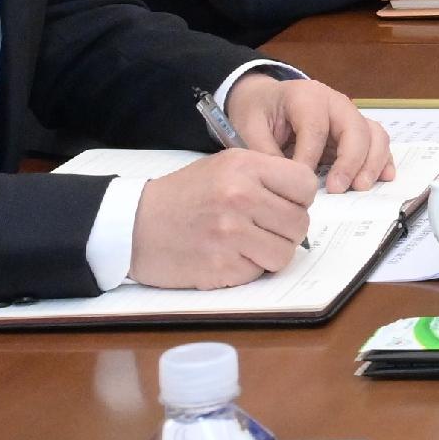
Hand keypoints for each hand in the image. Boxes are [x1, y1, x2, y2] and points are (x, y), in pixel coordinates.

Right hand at [127, 150, 320, 288]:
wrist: (132, 225)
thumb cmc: (182, 196)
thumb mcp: (224, 167)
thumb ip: (265, 177)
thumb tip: (304, 201)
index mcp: (244, 166)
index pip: (305, 186)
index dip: (299, 199)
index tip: (283, 204)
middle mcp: (240, 197)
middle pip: (300, 223)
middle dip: (286, 230)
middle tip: (263, 229)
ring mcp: (230, 233)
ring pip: (285, 253)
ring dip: (270, 253)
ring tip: (246, 244)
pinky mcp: (220, 266)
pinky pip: (258, 273)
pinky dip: (247, 269)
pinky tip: (226, 256)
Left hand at [221, 72, 392, 190]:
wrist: (266, 99)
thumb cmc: (258, 112)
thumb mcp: (249, 128)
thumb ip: (265, 153)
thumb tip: (284, 182)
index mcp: (307, 97)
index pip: (316, 129)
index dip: (311, 158)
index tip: (300, 185)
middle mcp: (335, 102)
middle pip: (355, 129)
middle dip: (350, 162)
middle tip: (337, 190)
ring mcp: (350, 115)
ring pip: (374, 134)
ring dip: (372, 162)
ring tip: (360, 188)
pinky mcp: (357, 128)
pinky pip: (379, 141)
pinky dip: (383, 159)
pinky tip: (384, 177)